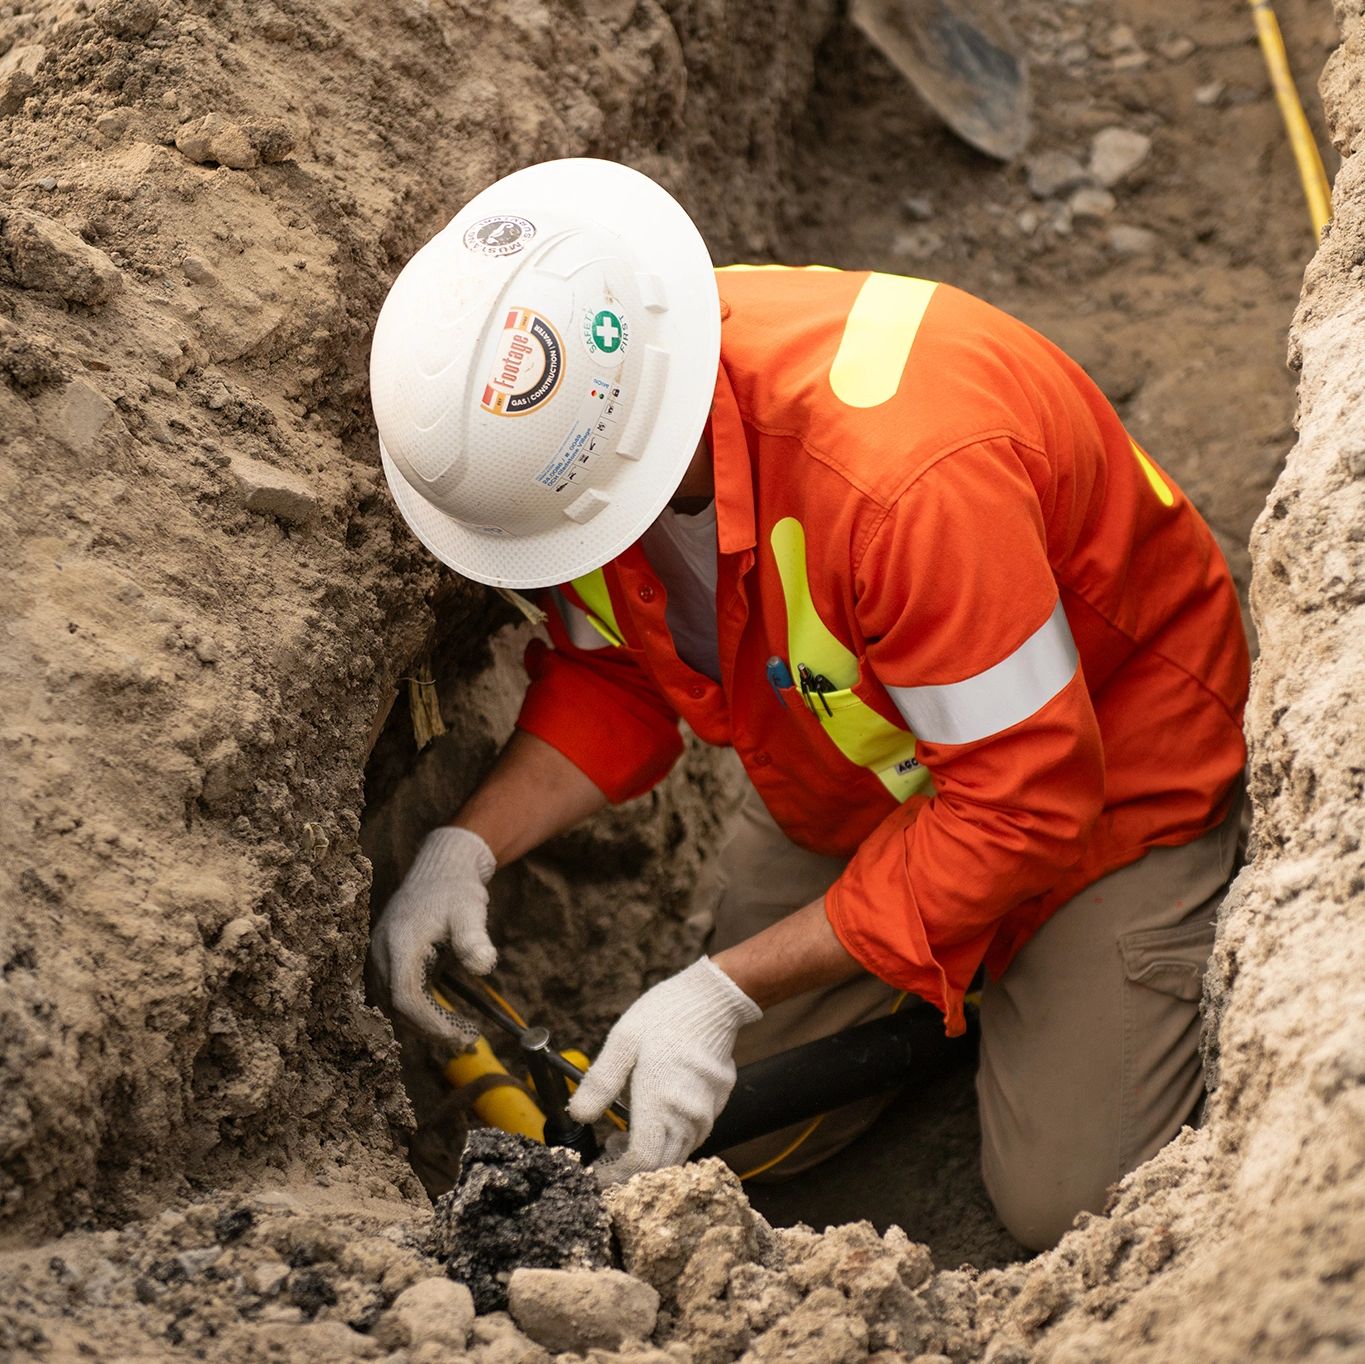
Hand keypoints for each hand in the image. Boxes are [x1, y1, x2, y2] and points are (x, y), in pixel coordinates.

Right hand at [370, 826, 496, 1043]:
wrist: (439, 869)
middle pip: (398, 1009)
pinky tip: (446, 1018)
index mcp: (399, 944)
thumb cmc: (456, 890)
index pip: (407, 998)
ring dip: (425, 1025)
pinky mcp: (385, 962)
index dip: (433, 1024)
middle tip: (469, 1040)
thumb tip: (484, 966)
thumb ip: (474, 937)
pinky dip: (418, 1014)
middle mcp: (381, 954)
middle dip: (432, 1031)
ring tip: (461, 1033)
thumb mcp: (470, 909)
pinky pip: (395, 997)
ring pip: (393, 1007)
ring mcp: (379, 959)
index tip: (464, 1035)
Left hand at [568, 958, 761, 1183]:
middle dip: (630, 1169)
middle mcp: (688, 1116)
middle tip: (607, 1149)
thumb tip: (578, 1115)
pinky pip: (692, 1136)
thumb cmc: (665, 1016)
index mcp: (661, 1102)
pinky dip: (670, 1139)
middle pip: (660, 1166)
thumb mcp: (623, 1041)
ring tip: (624, 1134)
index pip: (640, 1162)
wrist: (713, 999)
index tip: (597, 1173)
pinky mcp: (717, 1104)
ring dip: (651, 1155)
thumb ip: (600, 1082)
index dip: (615, 1174)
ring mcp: (707, 1112)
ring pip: (678, 1154)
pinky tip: (654, 1118)